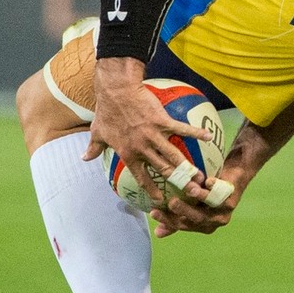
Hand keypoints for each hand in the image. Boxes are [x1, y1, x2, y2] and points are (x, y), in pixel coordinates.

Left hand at [86, 58, 222, 223]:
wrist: (116, 92)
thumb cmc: (106, 112)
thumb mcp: (97, 132)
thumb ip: (94, 148)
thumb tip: (85, 158)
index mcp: (129, 154)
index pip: (142, 177)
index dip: (151, 190)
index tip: (160, 200)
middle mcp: (143, 149)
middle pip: (163, 170)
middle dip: (177, 183)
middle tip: (190, 193)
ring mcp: (154, 136)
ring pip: (174, 156)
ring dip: (188, 167)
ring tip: (200, 176)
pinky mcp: (163, 121)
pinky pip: (182, 129)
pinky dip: (196, 133)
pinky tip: (208, 137)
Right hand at [144, 170, 245, 239]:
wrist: (235, 175)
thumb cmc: (210, 189)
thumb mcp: (191, 204)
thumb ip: (177, 218)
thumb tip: (157, 233)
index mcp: (202, 226)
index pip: (181, 226)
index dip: (167, 221)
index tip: (153, 213)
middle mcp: (213, 223)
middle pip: (194, 220)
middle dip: (181, 213)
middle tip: (169, 203)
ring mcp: (223, 213)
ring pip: (206, 211)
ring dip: (196, 203)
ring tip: (185, 194)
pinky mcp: (231, 200)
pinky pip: (220, 196)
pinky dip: (213, 189)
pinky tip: (206, 182)